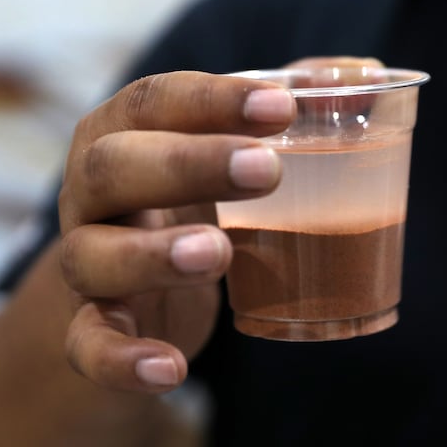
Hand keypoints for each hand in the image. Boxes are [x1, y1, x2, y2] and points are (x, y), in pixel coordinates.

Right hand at [58, 70, 296, 392]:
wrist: (129, 281)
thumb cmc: (190, 197)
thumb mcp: (225, 148)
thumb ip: (286, 109)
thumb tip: (362, 75)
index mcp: (122, 133)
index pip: (153, 101)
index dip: (212, 99)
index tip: (282, 105)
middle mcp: (90, 191)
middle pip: (113, 167)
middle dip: (187, 163)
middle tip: (265, 171)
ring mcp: (84, 259)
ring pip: (92, 254)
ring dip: (152, 253)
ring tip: (217, 252)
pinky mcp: (89, 325)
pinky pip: (87, 346)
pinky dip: (121, 360)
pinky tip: (172, 371)